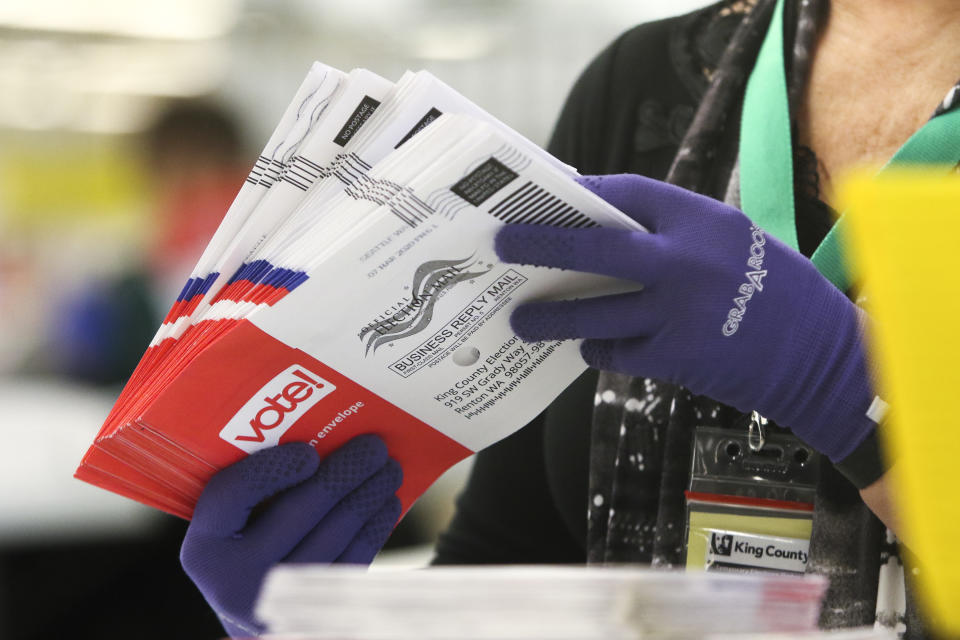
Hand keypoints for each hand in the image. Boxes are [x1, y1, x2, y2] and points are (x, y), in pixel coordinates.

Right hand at [181, 435, 401, 637]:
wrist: (257, 615)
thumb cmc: (244, 555)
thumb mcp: (230, 529)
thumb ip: (251, 491)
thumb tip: (318, 436)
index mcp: (205, 550)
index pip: (233, 494)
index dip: (272, 470)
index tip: (308, 452)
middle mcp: (236, 582)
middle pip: (298, 511)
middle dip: (343, 472)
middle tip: (373, 445)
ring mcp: (279, 603)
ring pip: (336, 534)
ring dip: (369, 494)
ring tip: (389, 469)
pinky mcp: (317, 613)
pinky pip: (354, 560)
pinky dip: (375, 527)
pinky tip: (387, 504)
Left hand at [495, 173, 878, 462]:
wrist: (821, 356)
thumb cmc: (774, 290)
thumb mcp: (731, 239)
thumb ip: (674, 231)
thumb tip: (601, 227)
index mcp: (703, 220)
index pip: (626, 194)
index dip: (582, 193)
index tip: (547, 195)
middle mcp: (685, 262)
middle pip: (594, 249)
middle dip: (541, 244)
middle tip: (501, 245)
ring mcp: (677, 313)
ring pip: (593, 312)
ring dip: (552, 316)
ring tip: (521, 319)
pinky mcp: (674, 357)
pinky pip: (616, 350)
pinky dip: (598, 346)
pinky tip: (589, 344)